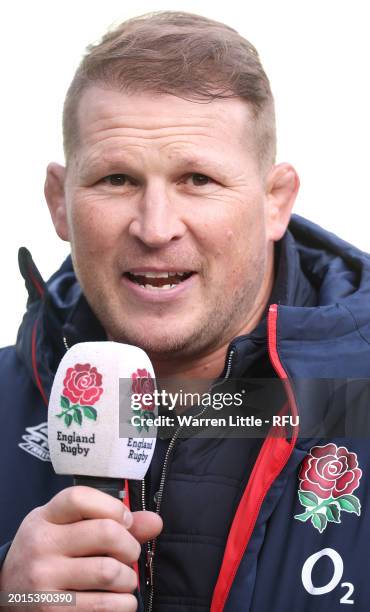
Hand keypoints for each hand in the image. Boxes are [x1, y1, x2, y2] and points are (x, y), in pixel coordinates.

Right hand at [0, 486, 161, 610]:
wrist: (7, 595)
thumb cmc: (48, 556)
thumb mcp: (66, 530)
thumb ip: (109, 522)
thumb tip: (156, 522)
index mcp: (45, 518)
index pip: (80, 498)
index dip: (113, 507)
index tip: (125, 520)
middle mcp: (41, 545)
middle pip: (106, 533)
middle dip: (130, 545)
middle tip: (129, 554)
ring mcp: (44, 580)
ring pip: (110, 571)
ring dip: (128, 578)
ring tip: (124, 579)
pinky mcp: (52, 611)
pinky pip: (105, 606)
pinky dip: (124, 603)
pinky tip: (120, 599)